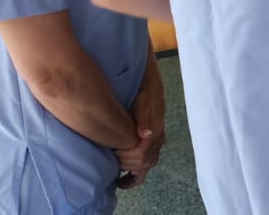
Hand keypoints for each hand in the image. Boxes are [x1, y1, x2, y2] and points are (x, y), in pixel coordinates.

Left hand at [116, 64, 164, 188]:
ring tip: (115, 165)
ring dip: (129, 170)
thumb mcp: (143, 101)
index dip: (126, 156)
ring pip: (144, 168)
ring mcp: (155, 146)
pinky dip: (133, 178)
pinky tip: (121, 181)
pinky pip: (144, 169)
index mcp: (156, 133)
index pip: (141, 154)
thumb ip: (143, 117)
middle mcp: (157, 142)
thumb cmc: (144, 94)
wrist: (149, 88)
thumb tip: (145, 134)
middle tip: (111, 155)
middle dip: (125, 163)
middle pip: (142, 164)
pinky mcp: (150, 148)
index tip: (113, 150)